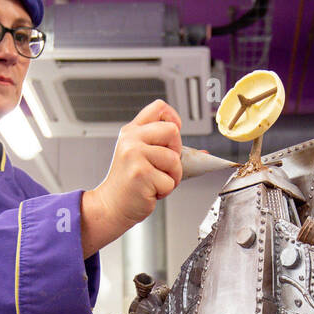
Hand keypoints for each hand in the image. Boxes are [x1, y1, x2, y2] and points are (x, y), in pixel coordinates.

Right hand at [81, 99, 182, 255]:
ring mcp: (134, 155)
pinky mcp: (140, 173)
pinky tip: (150, 190)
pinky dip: (165, 190)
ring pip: (174, 159)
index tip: (173, 136)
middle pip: (172, 130)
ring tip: (156, 181)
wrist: (111, 205)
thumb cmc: (129, 184)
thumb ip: (167, 149)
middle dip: (176, 152)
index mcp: (132, 131)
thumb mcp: (143, 158)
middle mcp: (132, 139)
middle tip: (164, 166)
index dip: (173, 119)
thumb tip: (202, 154)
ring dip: (172, 176)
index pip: (159, 108)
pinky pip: (169, 180)